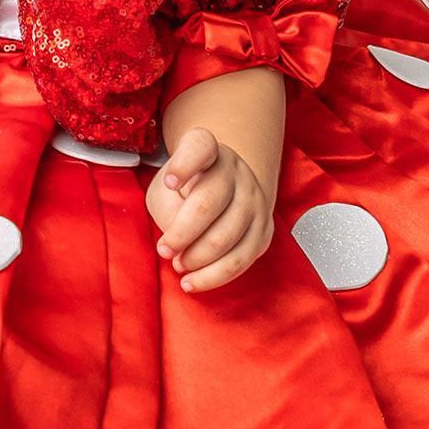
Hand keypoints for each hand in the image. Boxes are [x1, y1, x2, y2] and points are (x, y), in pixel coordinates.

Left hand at [145, 121, 274, 293]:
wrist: (225, 189)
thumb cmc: (184, 190)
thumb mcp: (165, 189)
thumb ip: (168, 208)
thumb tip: (181, 245)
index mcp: (207, 150)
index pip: (199, 147)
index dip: (184, 165)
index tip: (170, 182)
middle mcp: (235, 170)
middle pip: (209, 203)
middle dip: (181, 234)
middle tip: (164, 249)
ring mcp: (254, 198)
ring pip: (226, 237)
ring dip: (196, 258)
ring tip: (178, 264)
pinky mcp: (264, 228)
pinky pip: (241, 259)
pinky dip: (213, 276)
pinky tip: (193, 281)